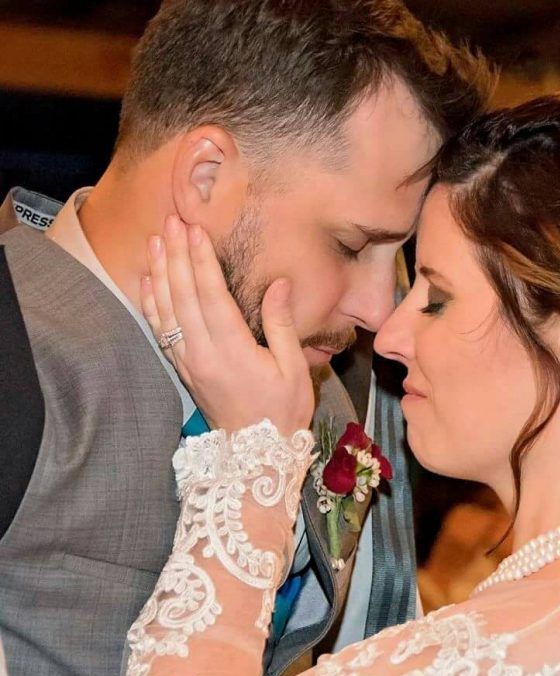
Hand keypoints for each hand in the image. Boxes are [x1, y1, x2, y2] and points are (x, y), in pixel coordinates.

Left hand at [141, 215, 313, 435]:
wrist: (254, 454)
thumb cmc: (281, 411)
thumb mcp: (294, 370)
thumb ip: (282, 325)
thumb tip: (279, 284)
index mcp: (232, 351)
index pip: (211, 296)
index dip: (202, 261)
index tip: (196, 230)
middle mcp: (202, 353)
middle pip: (183, 296)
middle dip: (177, 255)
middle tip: (173, 221)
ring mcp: (188, 361)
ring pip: (166, 310)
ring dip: (160, 272)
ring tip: (157, 240)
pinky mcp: (182, 368)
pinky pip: (160, 330)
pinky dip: (151, 302)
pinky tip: (148, 280)